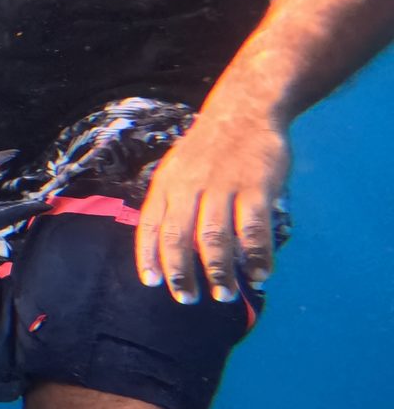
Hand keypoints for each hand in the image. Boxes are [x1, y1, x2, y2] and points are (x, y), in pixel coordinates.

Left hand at [135, 108, 288, 303]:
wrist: (244, 109)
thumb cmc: (208, 148)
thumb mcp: (177, 169)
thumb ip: (171, 203)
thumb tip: (164, 245)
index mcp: (167, 184)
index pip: (151, 225)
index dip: (149, 256)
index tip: (152, 283)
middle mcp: (190, 187)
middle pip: (179, 237)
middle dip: (181, 273)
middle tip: (187, 299)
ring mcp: (223, 187)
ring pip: (215, 237)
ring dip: (218, 271)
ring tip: (224, 294)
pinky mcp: (256, 188)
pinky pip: (254, 229)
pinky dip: (256, 256)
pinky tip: (258, 274)